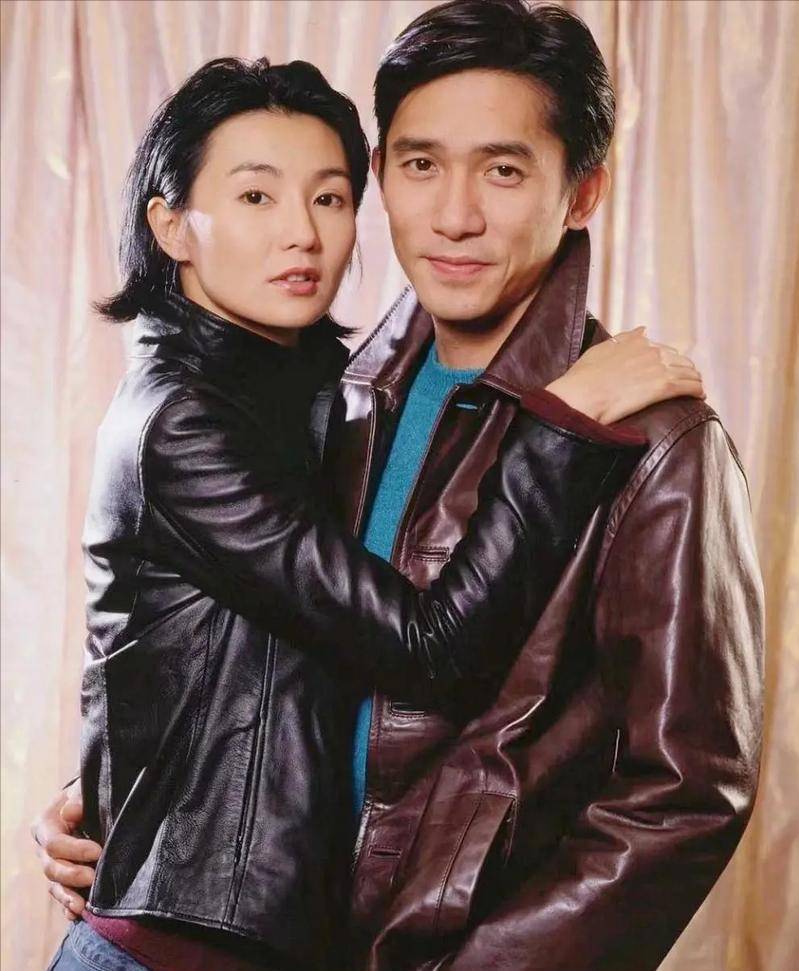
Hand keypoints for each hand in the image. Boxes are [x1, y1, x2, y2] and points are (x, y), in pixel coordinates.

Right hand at [31, 779, 100, 919]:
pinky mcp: (62, 877)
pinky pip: (61, 894)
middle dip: (72, 875)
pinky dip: (67, 904)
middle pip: (51, 868)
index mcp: (44, 825)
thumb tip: (70, 813)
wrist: (89, 801)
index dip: (74, 849)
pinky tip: (76, 915)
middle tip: (93, 877)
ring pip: (55, 885)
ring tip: (82, 907)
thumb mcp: (83, 788)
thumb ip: (78, 798)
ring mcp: (52, 864)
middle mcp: (43, 848)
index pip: (54, 843)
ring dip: (68, 896)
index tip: (97, 851)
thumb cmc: (86, 793)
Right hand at [546, 327, 704, 424]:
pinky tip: (699, 396)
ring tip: (695, 389)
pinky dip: (696, 390)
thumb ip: (624, 339)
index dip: (669, 362)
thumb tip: (642, 329)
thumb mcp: (600, 350)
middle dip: (685, 370)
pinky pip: (689, 386)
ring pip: (689, 372)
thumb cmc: (584, 378)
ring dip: (694, 380)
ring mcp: (659, 367)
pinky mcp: (663, 386)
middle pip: (680, 360)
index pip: (663, 350)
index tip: (669, 371)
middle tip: (687, 382)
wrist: (581, 395)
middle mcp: (651, 350)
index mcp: (637, 341)